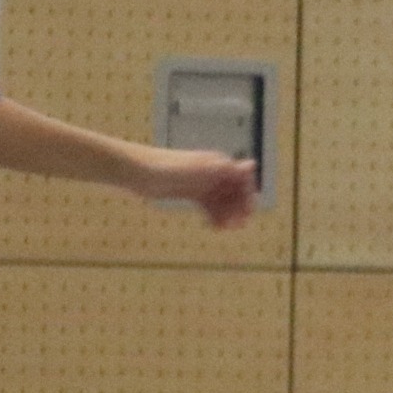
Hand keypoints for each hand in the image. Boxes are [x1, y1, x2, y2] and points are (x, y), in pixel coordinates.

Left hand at [136, 149, 260, 229]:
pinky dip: (213, 216)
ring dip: (227, 214)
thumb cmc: (171, 167)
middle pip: (233, 192)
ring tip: (226, 229)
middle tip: (238, 226)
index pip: (242, 179)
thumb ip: (227, 169)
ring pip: (221, 201)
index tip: (248, 212)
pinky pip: (208, 206)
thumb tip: (252, 165)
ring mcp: (201, 183)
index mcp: (218, 164)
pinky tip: (214, 227)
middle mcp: (212, 173)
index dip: (247, 195)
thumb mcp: (202, 169)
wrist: (141, 172)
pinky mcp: (190, 193)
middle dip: (237, 208)